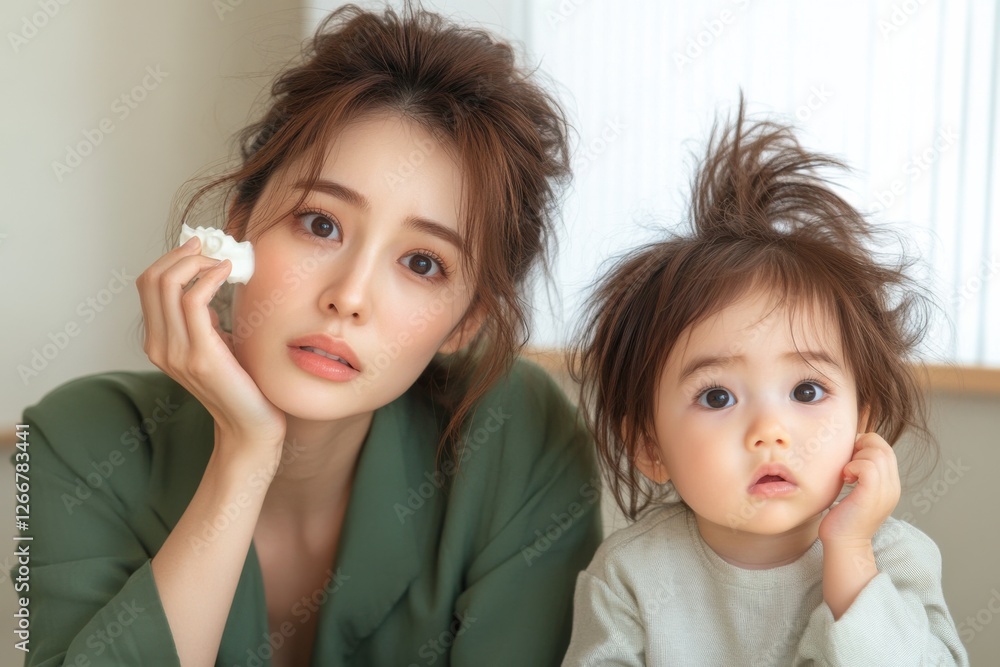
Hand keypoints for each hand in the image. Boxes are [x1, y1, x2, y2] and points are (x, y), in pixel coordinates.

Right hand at [137, 236, 285, 453]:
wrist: (250, 424)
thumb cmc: (239, 382)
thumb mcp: (214, 341)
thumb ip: (202, 317)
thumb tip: (207, 279)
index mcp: (158, 341)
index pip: (147, 285)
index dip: (170, 258)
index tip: (198, 245)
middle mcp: (159, 347)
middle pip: (150, 279)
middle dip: (179, 254)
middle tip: (208, 245)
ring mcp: (175, 353)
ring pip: (166, 285)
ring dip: (194, 261)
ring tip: (220, 258)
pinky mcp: (200, 356)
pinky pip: (193, 301)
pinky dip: (209, 278)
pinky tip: (227, 273)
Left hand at [819, 432, 899, 546]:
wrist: (844, 544)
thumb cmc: (843, 517)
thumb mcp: (858, 490)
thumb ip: (862, 472)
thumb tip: (852, 448)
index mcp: (890, 484)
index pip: (885, 449)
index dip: (865, 445)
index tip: (849, 458)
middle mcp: (893, 487)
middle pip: (883, 447)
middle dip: (860, 448)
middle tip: (847, 465)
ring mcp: (885, 491)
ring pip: (876, 454)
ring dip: (855, 458)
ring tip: (847, 475)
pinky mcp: (872, 496)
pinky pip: (868, 467)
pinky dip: (853, 467)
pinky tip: (846, 479)